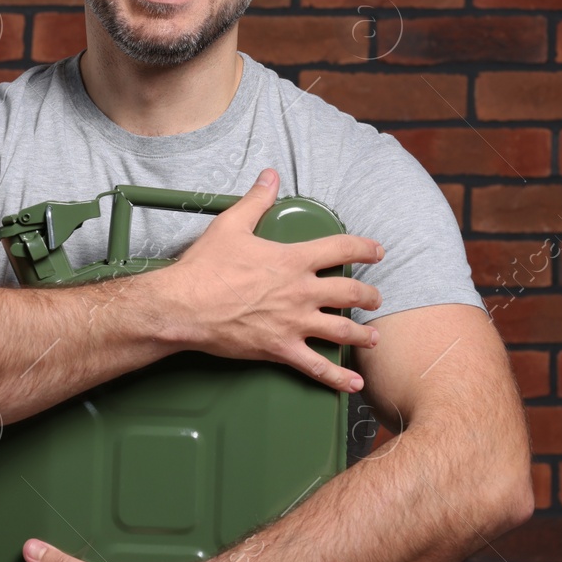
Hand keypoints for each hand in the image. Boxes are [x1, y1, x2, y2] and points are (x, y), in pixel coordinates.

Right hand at [158, 167, 383, 392]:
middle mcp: (301, 292)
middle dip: (368, 296)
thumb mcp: (232, 225)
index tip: (377, 251)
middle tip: (376, 298)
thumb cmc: (206, 267)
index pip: (341, 249)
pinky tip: (352, 385)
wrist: (185, 306)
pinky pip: (316, 367)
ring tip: (374, 338)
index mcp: (293, 260)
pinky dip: (337, 378)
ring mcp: (294, 323)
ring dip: (363, 335)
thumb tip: (270, 176)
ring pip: (342, 331)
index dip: (364, 248)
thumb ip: (256, 200)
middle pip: (350, 293)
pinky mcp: (281, 349)